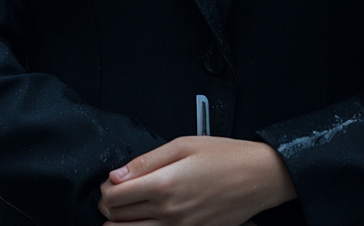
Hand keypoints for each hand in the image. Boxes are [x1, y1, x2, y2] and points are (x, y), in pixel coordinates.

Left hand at [98, 136, 295, 225]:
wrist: (257, 178)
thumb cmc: (225, 157)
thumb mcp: (183, 145)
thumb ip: (147, 161)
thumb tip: (117, 174)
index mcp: (164, 185)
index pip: (115, 198)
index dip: (107, 190)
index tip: (111, 182)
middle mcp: (168, 213)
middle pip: (119, 220)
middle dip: (110, 207)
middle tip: (115, 194)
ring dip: (121, 224)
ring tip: (126, 209)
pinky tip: (146, 219)